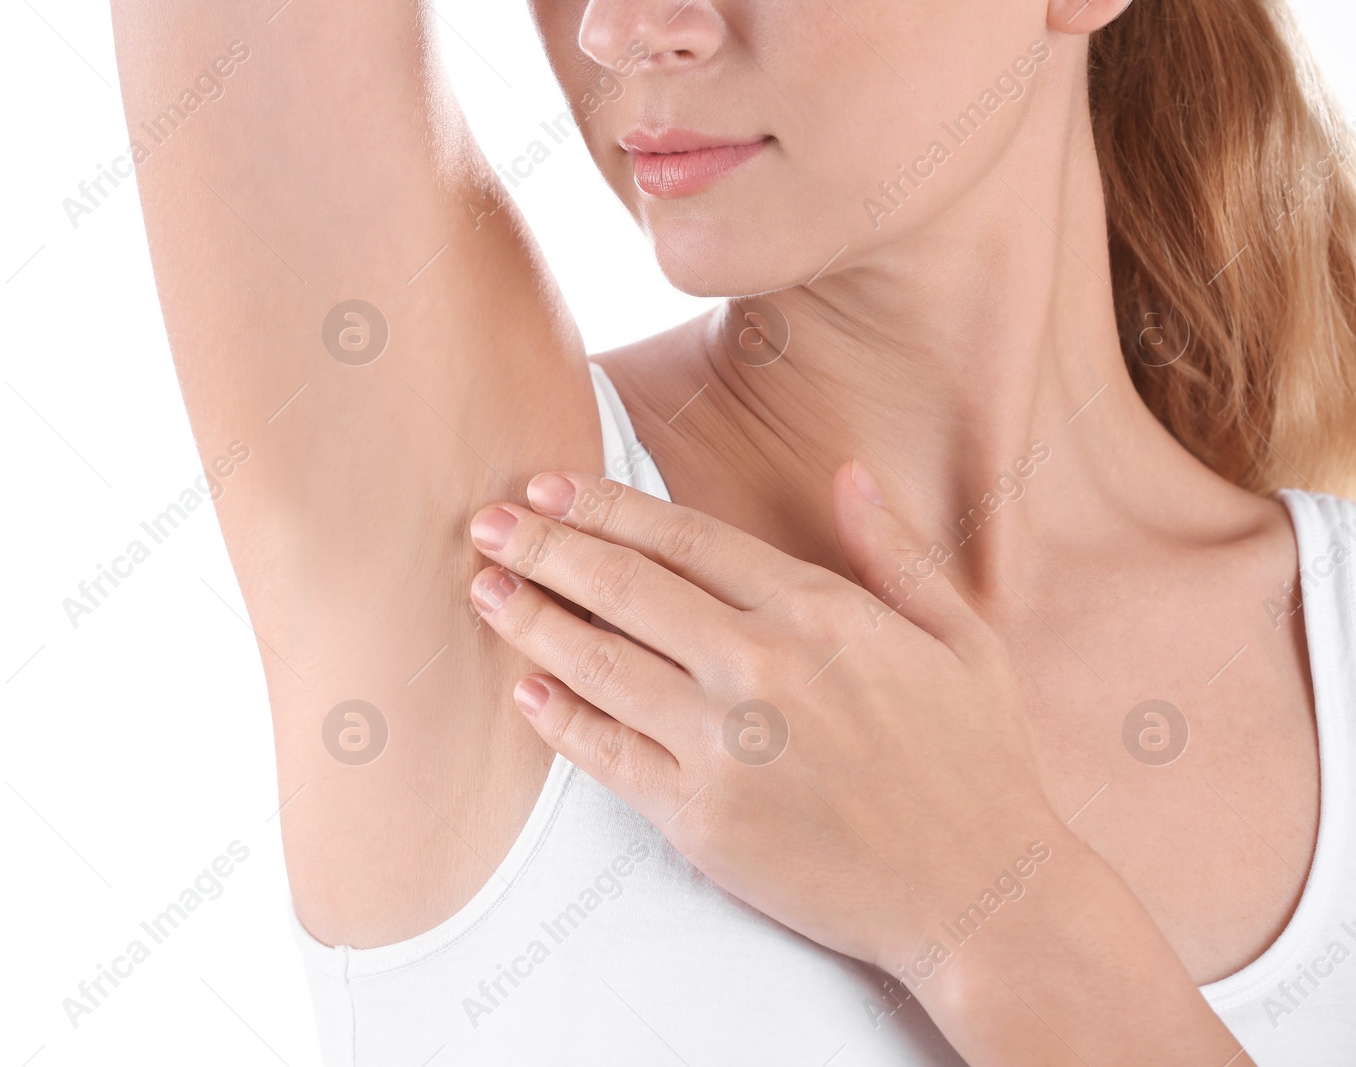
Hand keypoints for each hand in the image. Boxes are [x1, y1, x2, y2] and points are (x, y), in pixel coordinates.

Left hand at [466, 461, 1064, 971]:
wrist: (981, 895)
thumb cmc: (977, 763)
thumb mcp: (960, 636)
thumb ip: (893, 550)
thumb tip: (846, 473)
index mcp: (818, 611)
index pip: (683, 538)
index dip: (606, 506)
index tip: (552, 485)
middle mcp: (760, 667)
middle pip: (623, 588)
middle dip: (545, 547)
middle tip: (488, 522)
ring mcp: (723, 745)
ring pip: (599, 663)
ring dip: (532, 619)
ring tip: (485, 589)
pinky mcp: (699, 818)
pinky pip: (606, 756)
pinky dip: (558, 718)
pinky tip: (525, 689)